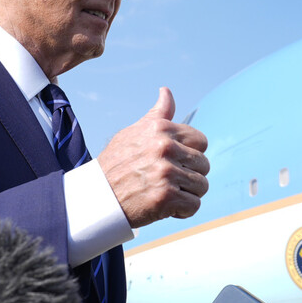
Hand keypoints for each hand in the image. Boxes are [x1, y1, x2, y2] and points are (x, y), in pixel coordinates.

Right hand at [97, 87, 208, 227]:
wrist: (97, 196)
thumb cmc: (116, 163)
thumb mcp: (133, 132)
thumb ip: (157, 114)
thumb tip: (166, 91)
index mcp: (161, 128)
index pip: (200, 141)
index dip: (190, 154)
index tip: (173, 162)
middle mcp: (165, 147)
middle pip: (204, 164)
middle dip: (190, 175)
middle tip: (167, 181)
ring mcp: (166, 172)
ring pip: (202, 185)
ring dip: (187, 194)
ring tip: (165, 193)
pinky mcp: (166, 197)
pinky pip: (194, 205)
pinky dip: (182, 211)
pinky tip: (165, 207)